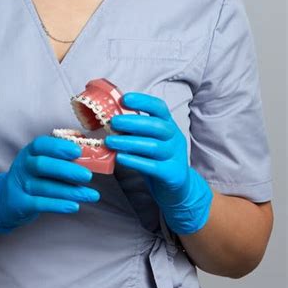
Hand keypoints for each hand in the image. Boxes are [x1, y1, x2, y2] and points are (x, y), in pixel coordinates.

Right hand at [0, 135, 100, 233]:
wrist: (6, 199)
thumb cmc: (33, 177)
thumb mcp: (41, 161)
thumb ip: (60, 155)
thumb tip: (87, 150)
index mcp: (29, 152)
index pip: (41, 144)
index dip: (59, 147)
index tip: (78, 152)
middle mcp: (23, 166)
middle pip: (42, 165)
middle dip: (67, 170)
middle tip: (88, 176)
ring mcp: (20, 185)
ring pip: (45, 187)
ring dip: (70, 191)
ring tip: (91, 195)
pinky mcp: (20, 203)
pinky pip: (40, 204)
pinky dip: (58, 205)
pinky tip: (74, 206)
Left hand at [105, 92, 212, 234]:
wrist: (178, 188)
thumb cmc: (158, 159)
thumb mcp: (151, 140)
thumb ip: (136, 130)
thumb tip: (109, 119)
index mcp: (168, 125)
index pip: (159, 107)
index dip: (143, 101)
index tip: (124, 99)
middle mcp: (174, 138)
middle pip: (156, 126)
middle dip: (132, 122)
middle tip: (112, 123)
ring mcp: (175, 156)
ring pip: (153, 146)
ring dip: (128, 143)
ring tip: (109, 142)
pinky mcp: (172, 174)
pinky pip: (153, 166)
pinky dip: (135, 161)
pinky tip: (120, 158)